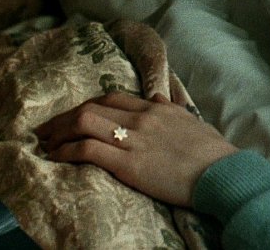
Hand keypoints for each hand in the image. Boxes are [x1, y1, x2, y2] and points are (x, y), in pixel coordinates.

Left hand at [35, 92, 238, 206]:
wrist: (223, 172)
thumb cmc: (213, 153)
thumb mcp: (192, 123)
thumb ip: (172, 110)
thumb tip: (159, 100)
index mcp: (156, 109)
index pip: (112, 97)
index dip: (87, 105)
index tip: (73, 117)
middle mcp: (142, 118)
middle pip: (92, 107)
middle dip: (63, 118)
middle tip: (47, 130)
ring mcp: (134, 139)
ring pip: (84, 122)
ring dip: (59, 132)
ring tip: (46, 144)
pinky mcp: (129, 163)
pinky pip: (88, 149)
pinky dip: (67, 151)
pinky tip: (57, 157)